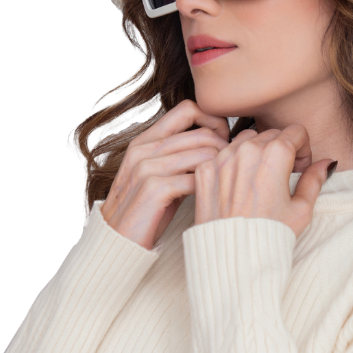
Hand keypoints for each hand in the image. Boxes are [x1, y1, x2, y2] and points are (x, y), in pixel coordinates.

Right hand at [101, 99, 229, 249]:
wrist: (117, 243)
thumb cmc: (146, 211)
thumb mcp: (158, 175)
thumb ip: (179, 156)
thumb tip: (218, 144)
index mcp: (145, 140)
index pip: (188, 109)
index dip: (213, 120)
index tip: (225, 140)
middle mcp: (143, 149)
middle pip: (201, 133)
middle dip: (226, 148)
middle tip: (234, 166)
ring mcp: (146, 168)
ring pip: (202, 153)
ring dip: (221, 167)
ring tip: (228, 182)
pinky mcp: (153, 189)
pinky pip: (194, 178)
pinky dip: (210, 186)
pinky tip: (214, 197)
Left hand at [193, 123, 333, 237]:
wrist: (233, 257)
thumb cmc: (269, 235)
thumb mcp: (302, 209)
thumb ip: (315, 179)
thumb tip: (327, 163)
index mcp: (275, 154)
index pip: (296, 131)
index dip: (303, 149)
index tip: (299, 167)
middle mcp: (246, 149)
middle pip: (271, 134)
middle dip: (280, 149)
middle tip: (281, 176)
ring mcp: (222, 158)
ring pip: (245, 140)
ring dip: (255, 152)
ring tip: (258, 179)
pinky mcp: (205, 169)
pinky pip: (222, 154)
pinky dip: (232, 164)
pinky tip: (238, 187)